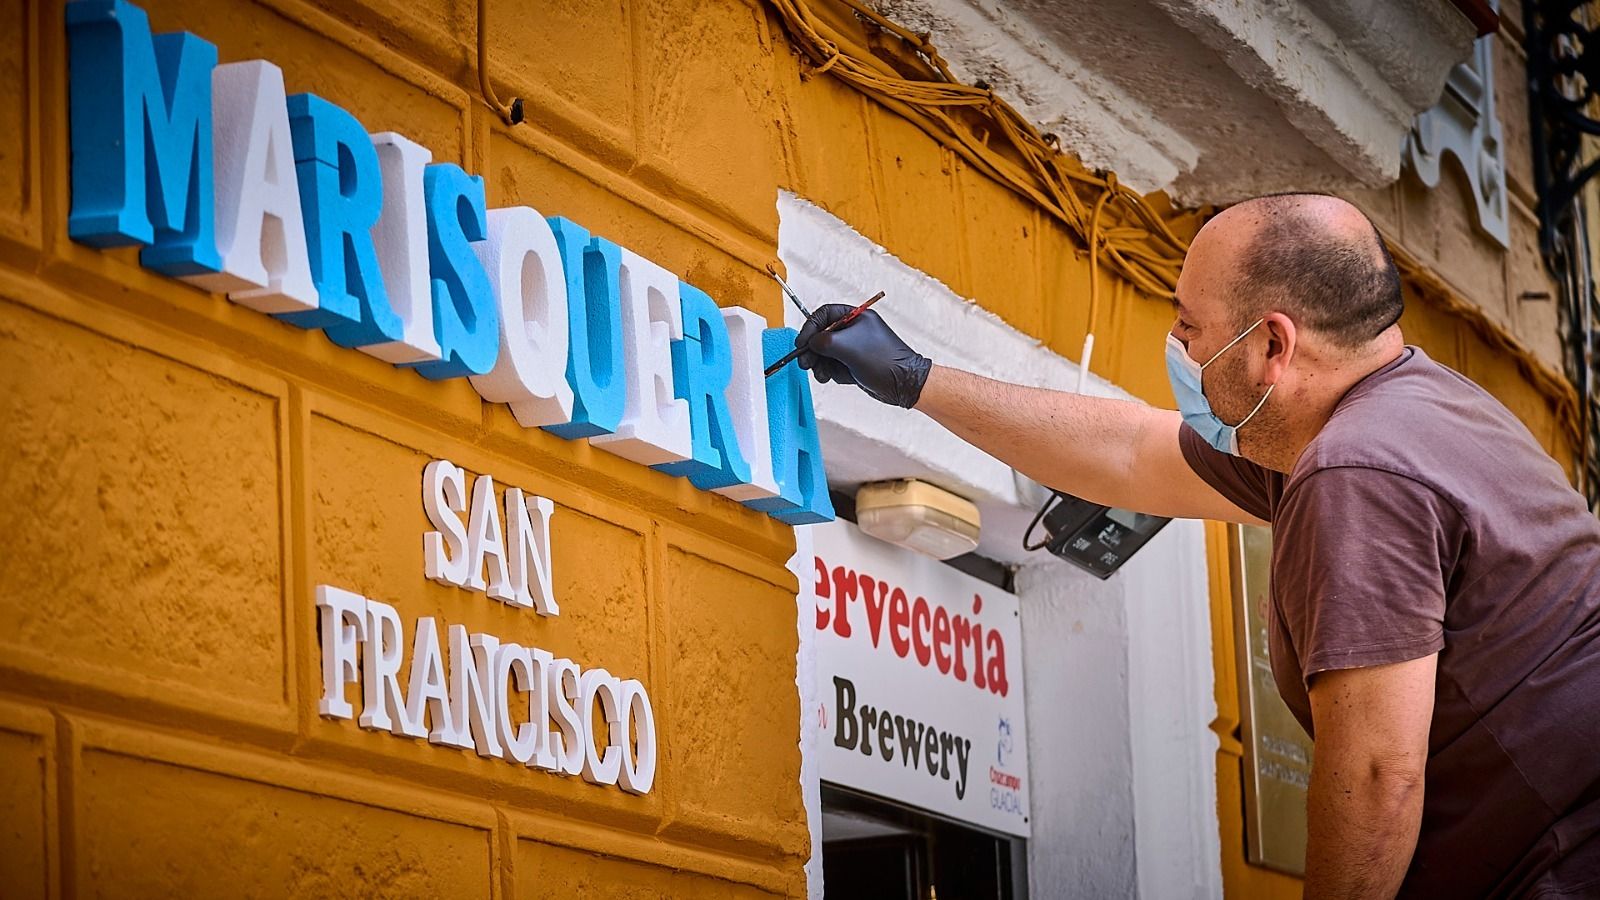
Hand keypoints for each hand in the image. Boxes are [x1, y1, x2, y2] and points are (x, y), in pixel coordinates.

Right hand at [795, 305, 931, 407]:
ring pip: (826, 353)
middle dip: (813, 350)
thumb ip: (824, 341)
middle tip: (806, 362)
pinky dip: (831, 372)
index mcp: (856, 317)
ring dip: (820, 364)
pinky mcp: (854, 364)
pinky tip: (835, 377)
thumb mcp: (848, 347)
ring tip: (822, 374)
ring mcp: (854, 348)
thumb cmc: (885, 361)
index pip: (824, 315)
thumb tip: (810, 343)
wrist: (904, 384)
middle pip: (822, 335)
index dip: (810, 327)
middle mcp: (854, 331)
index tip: (802, 342)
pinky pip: (834, 365)